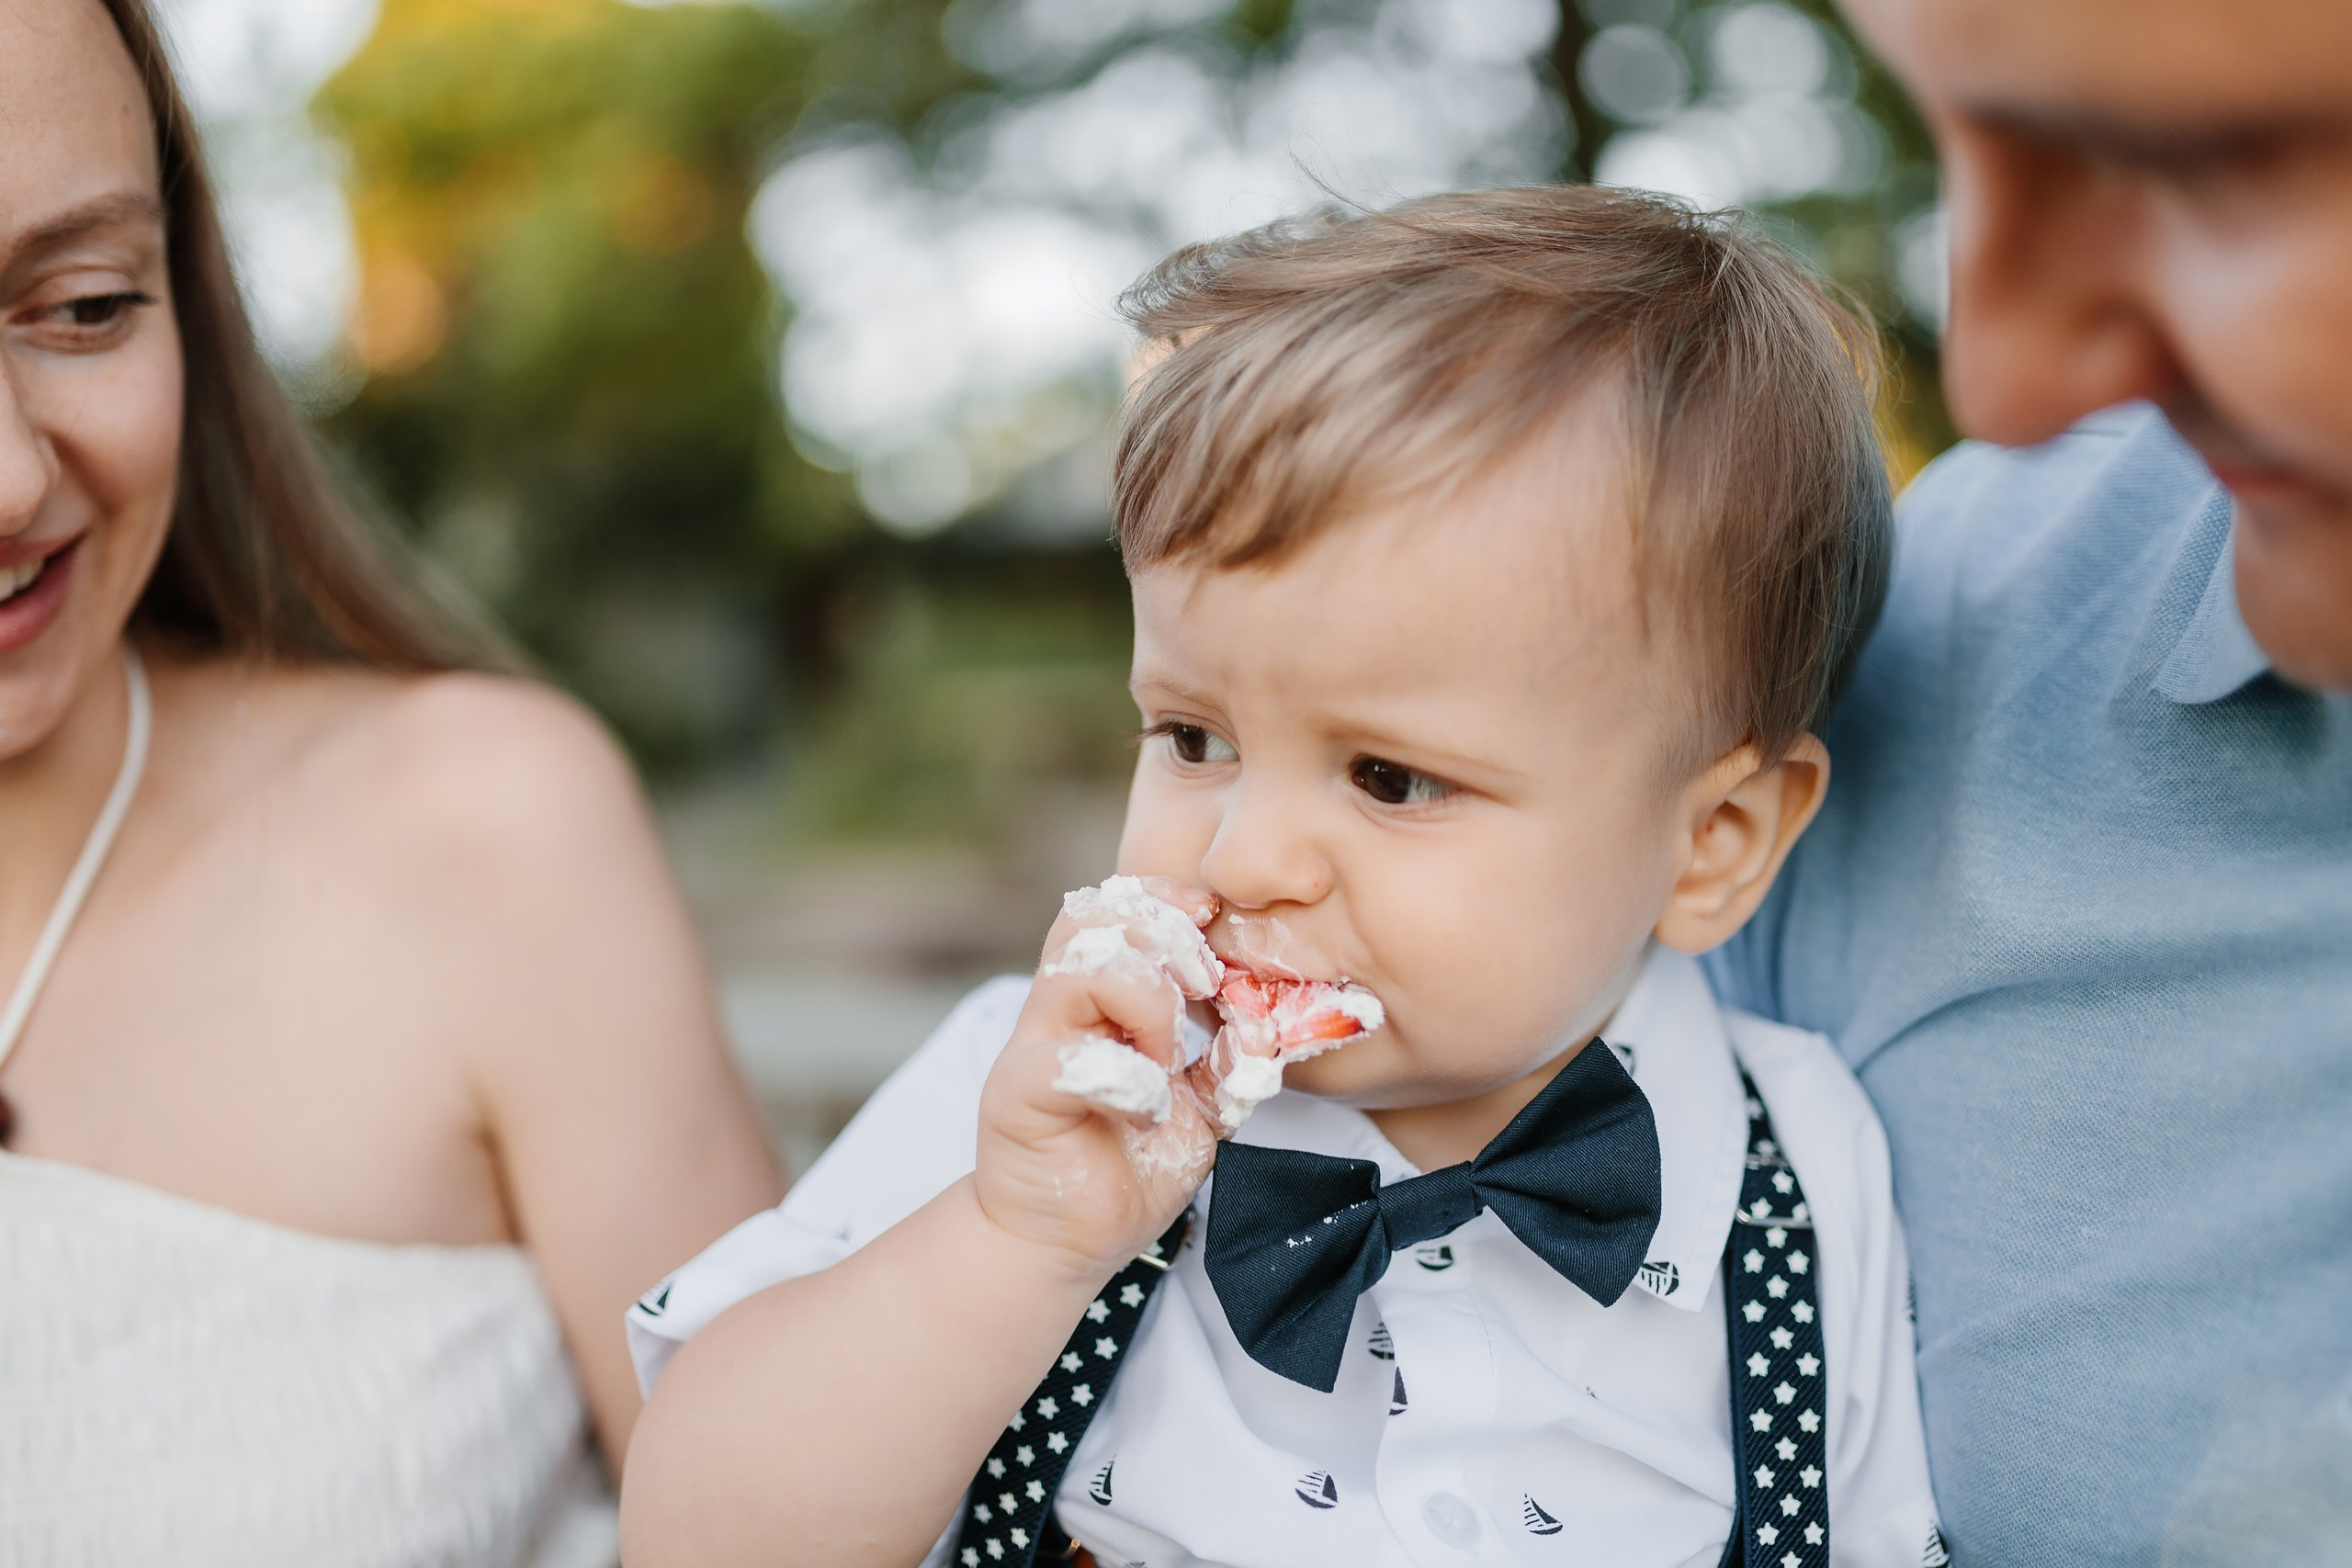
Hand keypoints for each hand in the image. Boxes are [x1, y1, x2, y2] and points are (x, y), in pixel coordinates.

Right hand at [973, 876, 1228, 1277]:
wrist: (1068, 1240)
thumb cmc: (1129, 1163)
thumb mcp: (1202, 1106)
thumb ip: (1230, 1061)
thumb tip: (1265, 1022)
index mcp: (1096, 997)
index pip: (1112, 906)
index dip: (1163, 899)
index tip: (1212, 918)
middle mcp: (1058, 1010)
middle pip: (1090, 917)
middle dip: (1163, 936)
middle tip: (1203, 985)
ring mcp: (1034, 1048)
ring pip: (1078, 969)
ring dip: (1147, 999)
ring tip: (1169, 1054)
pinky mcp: (1020, 1098)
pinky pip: (1073, 1062)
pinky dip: (1131, 1081)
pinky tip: (1148, 1114)